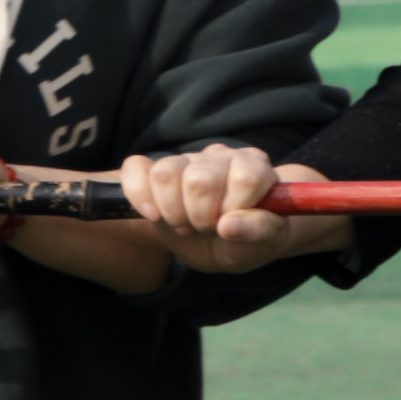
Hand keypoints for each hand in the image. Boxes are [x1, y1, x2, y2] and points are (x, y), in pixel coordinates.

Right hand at [116, 145, 344, 269]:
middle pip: (199, 180)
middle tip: (207, 230)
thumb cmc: (250, 239)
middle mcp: (221, 157)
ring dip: (172, 211)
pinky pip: (135, 167)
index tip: (231, 226)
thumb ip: (259, 230)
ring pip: (165, 173)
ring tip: (187, 226)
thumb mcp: (265, 242)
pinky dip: (139, 195)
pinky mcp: (155, 168)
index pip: (245, 178)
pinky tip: (154, 216)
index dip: (234, 209)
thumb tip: (228, 226)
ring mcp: (187, 159)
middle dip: (200, 216)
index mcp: (255, 168)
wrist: (223, 243)